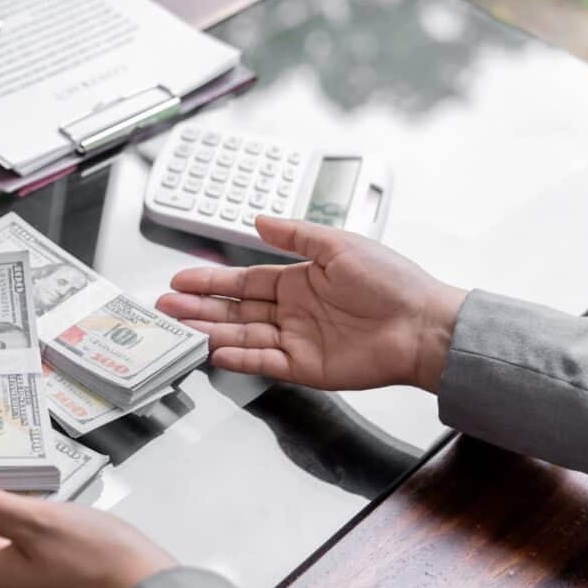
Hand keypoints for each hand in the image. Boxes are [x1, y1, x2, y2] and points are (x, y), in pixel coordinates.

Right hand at [156, 217, 467, 392]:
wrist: (423, 324)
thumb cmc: (392, 282)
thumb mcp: (340, 245)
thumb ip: (296, 235)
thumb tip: (259, 220)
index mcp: (300, 281)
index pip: (244, 282)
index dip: (211, 281)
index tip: (181, 280)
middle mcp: (293, 312)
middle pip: (235, 311)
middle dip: (199, 308)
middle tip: (165, 307)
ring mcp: (297, 340)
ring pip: (243, 335)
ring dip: (210, 332)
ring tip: (179, 328)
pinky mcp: (306, 367)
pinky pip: (264, 361)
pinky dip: (240, 357)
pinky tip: (215, 352)